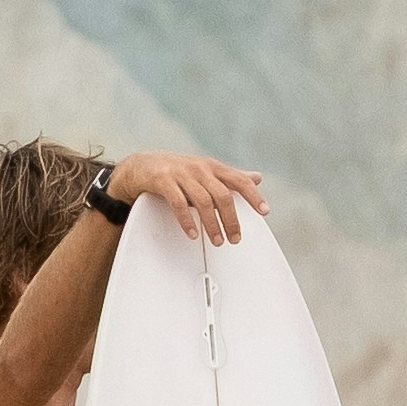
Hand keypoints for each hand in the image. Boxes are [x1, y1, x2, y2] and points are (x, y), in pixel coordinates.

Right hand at [112, 152, 264, 241]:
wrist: (142, 165)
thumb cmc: (178, 170)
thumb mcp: (207, 170)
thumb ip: (231, 177)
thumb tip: (257, 178)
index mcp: (213, 167)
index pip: (239, 180)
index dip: (253, 195)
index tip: (264, 211)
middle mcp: (200, 169)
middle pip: (222, 195)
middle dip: (231, 219)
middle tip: (234, 238)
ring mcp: (181, 174)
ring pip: (202, 201)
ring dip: (212, 224)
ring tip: (217, 240)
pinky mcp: (163, 181)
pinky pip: (178, 203)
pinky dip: (186, 220)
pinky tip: (192, 233)